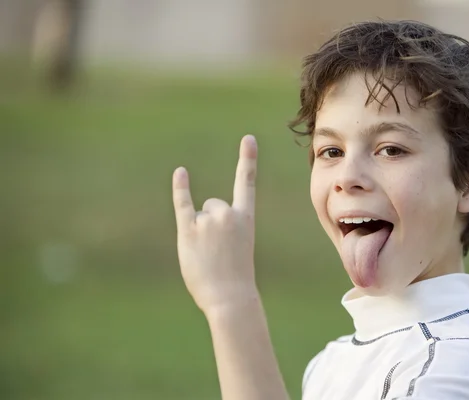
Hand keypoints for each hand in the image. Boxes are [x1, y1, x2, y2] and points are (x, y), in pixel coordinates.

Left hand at [172, 135, 258, 314]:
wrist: (230, 297)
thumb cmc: (235, 277)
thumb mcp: (238, 247)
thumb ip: (224, 228)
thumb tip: (200, 214)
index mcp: (246, 218)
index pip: (246, 182)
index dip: (247, 159)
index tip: (247, 138)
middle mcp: (227, 213)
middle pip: (213, 205)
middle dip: (212, 225)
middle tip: (218, 251)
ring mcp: (208, 220)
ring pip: (199, 215)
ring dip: (199, 233)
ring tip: (208, 255)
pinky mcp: (189, 229)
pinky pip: (183, 204)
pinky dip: (180, 188)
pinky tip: (181, 173)